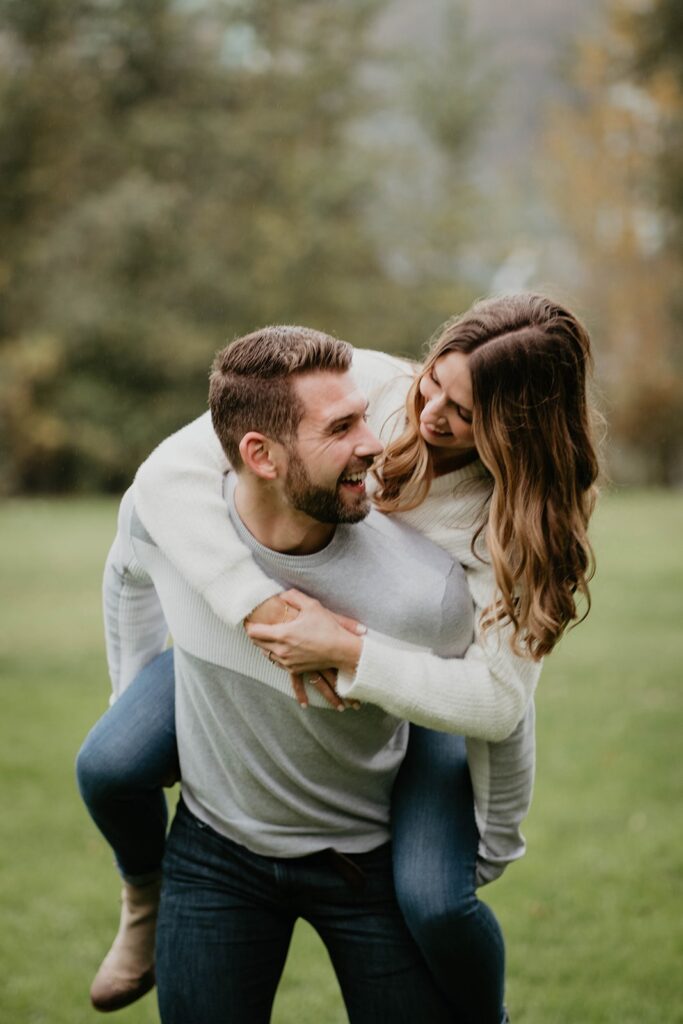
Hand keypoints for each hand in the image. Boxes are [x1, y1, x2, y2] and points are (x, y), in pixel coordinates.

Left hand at [244, 594, 360, 709]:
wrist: (341, 650)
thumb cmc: (327, 628)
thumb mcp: (311, 605)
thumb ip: (293, 596)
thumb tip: (281, 595)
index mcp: (282, 634)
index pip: (254, 632)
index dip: (249, 624)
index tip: (248, 619)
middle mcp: (281, 650)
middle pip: (256, 643)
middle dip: (254, 634)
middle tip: (256, 625)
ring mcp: (287, 662)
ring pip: (265, 653)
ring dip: (264, 645)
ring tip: (268, 635)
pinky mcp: (293, 669)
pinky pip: (276, 662)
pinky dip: (274, 654)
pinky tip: (278, 649)